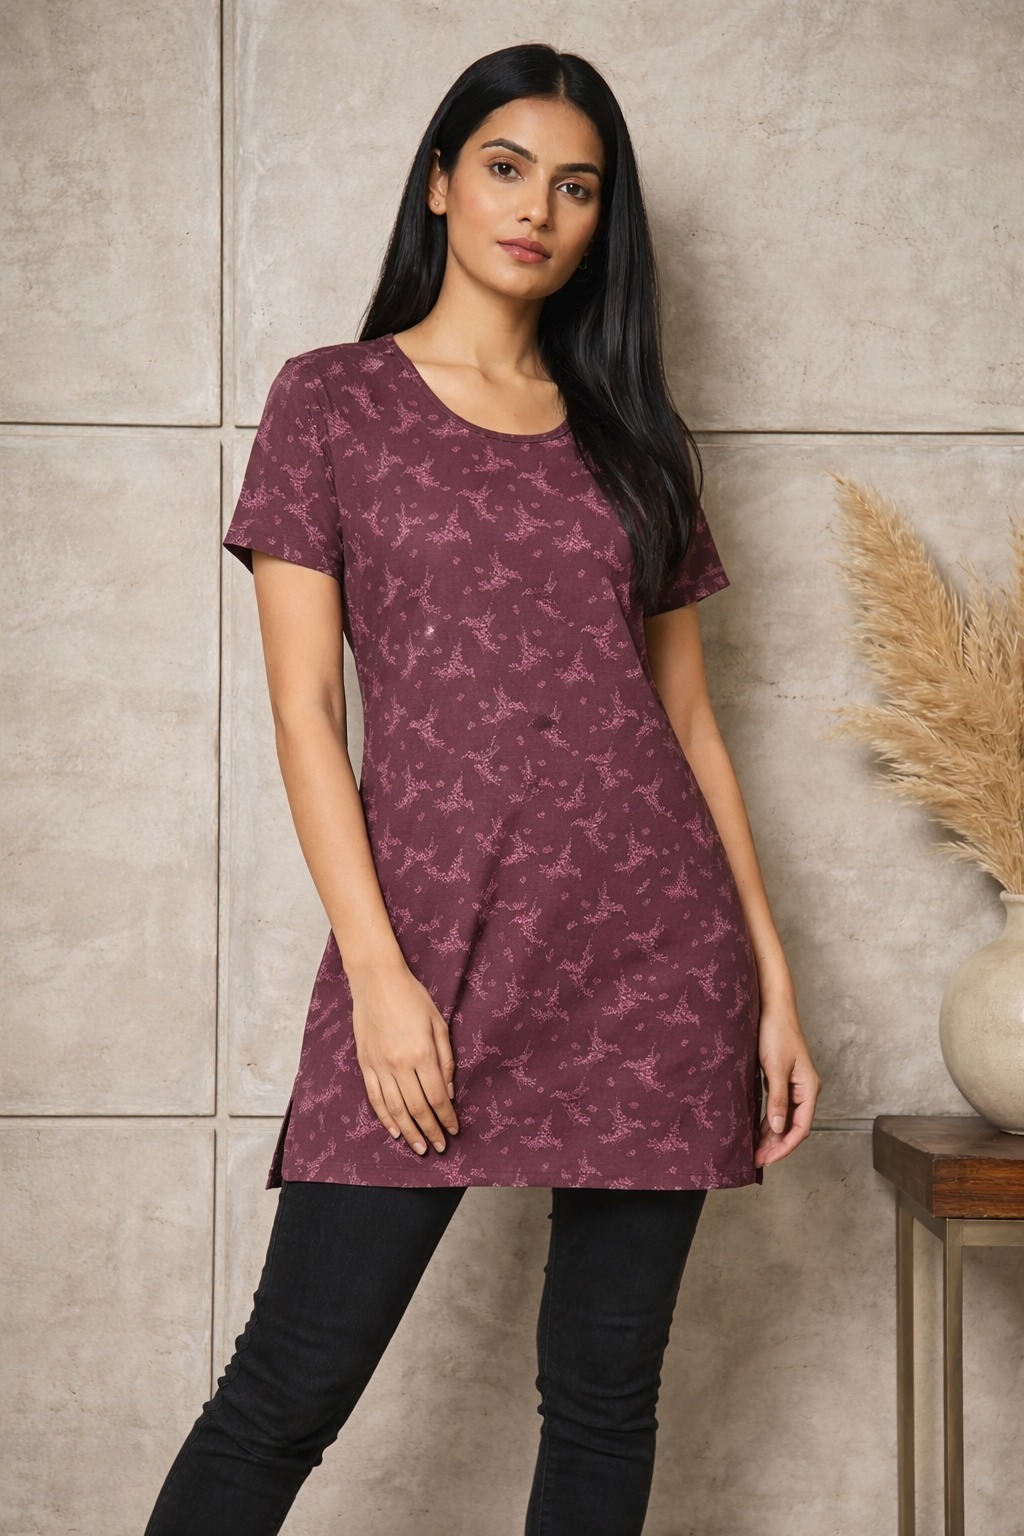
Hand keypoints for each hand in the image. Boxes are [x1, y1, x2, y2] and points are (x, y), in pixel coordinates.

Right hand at [348, 954, 459, 1156]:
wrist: (376, 981)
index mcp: (422, 1054)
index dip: (446, 1118)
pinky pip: (375, 1098)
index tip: (453, 1130)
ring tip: (419, 1147)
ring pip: (395, 1109)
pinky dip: (385, 1118)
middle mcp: (399, 1064)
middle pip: (417, 1109)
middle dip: (430, 1131)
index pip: (437, 1097)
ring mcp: (379, 1066)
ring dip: (409, 1132)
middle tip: (439, 1147)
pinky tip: (395, 1131)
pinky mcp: (365, 1064)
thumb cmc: (412, 998)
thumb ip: (445, 1060)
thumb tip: (448, 1092)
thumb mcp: (439, 1024)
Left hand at [753, 991, 821, 1169]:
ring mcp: (795, 1086)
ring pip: (786, 1119)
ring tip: (755, 1152)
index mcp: (809, 1088)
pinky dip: (769, 1121)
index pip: (801, 1127)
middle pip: (794, 1126)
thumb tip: (778, 1128)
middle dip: (776, 1145)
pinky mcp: (784, 1080)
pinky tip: (757, 1131)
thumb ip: (777, 1099)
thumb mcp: (775, 1067)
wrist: (774, 1008)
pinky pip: (779, 1108)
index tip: (768, 1160)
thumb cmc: (776, 1033)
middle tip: (756, 1161)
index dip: (784, 1146)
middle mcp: (805, 1090)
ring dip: (772, 1136)